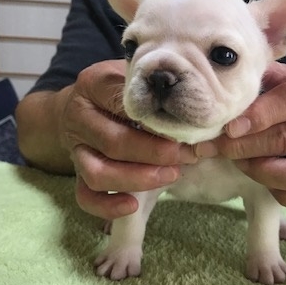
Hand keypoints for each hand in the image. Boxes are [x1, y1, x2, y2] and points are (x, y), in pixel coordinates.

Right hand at [59, 60, 196, 219]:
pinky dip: (107, 206)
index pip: (124, 102)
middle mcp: (79, 115)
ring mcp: (75, 147)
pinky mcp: (76, 171)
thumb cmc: (122, 89)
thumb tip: (210, 129)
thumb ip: (164, 95)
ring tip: (170, 175)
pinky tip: (132, 205)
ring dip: (136, 179)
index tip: (186, 128)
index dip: (157, 120)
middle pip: (113, 142)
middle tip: (184, 155)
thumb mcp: (139, 78)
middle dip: (153, 154)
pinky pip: (85, 196)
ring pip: (97, 172)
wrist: (83, 103)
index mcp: (94, 84)